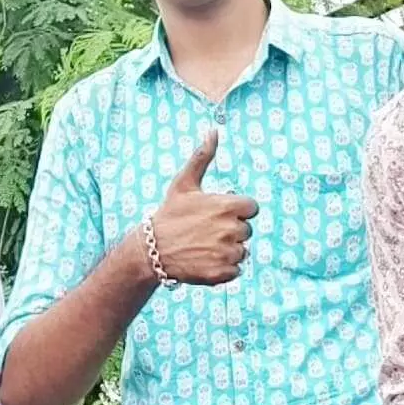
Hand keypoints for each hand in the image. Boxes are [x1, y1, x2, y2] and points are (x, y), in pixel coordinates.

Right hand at [136, 127, 255, 287]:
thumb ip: (203, 157)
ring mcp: (228, 252)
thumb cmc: (169, 214)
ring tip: (203, 247)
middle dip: (230, 231)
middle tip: (205, 232)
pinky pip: (235, 270)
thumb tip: (214, 130)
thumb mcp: (184, 183)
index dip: (236, 211)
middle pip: (246, 231)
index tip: (216, 214)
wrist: (152, 250)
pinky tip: (204, 261)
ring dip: (226, 251)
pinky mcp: (223, 273)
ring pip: (241, 251)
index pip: (251, 209)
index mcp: (229, 206)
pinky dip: (222, 269)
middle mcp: (232, 229)